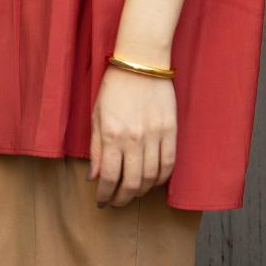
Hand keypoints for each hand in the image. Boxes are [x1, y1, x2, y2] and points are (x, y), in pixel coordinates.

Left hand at [88, 65, 176, 207]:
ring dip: (141, 191)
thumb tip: (94, 177)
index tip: (102, 201)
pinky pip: (169, 163)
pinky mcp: (171, 130)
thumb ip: (96, 148)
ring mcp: (155, 135)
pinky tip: (153, 181)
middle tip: (116, 202)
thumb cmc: (115, 87)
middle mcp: (134, 138)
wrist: (141, 62)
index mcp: (112, 135)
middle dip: (122, 198)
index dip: (105, 194)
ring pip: (152, 177)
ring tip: (133, 193)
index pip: (109, 177)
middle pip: (132, 182)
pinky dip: (161, 178)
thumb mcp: (97, 116)